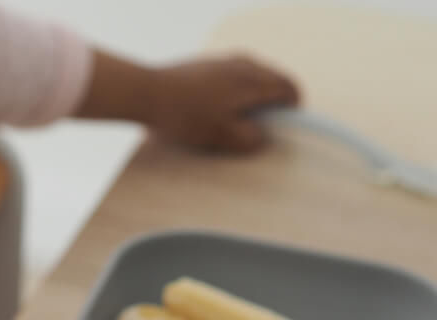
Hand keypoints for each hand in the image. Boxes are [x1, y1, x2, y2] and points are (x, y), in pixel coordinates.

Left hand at [145, 56, 299, 151]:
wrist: (147, 93)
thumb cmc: (185, 116)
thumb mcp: (220, 136)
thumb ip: (248, 138)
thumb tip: (263, 137)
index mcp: (252, 80)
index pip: (288, 88)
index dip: (293, 109)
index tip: (288, 126)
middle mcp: (242, 63)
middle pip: (273, 79)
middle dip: (275, 102)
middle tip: (266, 126)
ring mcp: (223, 60)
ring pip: (253, 76)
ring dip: (256, 95)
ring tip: (242, 119)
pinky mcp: (206, 64)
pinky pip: (233, 75)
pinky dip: (237, 90)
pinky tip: (220, 108)